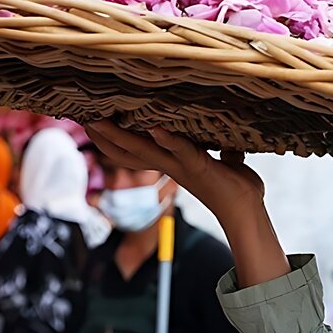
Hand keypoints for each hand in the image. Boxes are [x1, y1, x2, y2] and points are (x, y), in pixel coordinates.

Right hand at [84, 120, 290, 288]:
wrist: (248, 213)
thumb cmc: (238, 189)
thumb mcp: (229, 163)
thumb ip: (226, 152)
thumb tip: (232, 142)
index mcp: (175, 163)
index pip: (139, 151)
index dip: (117, 139)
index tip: (97, 122)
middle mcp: (171, 166)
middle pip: (129, 151)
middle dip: (106, 137)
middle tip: (84, 119)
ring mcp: (182, 168)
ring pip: (143, 151)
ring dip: (121, 137)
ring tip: (100, 121)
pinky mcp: (199, 167)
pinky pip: (181, 151)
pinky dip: (168, 140)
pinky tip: (156, 127)